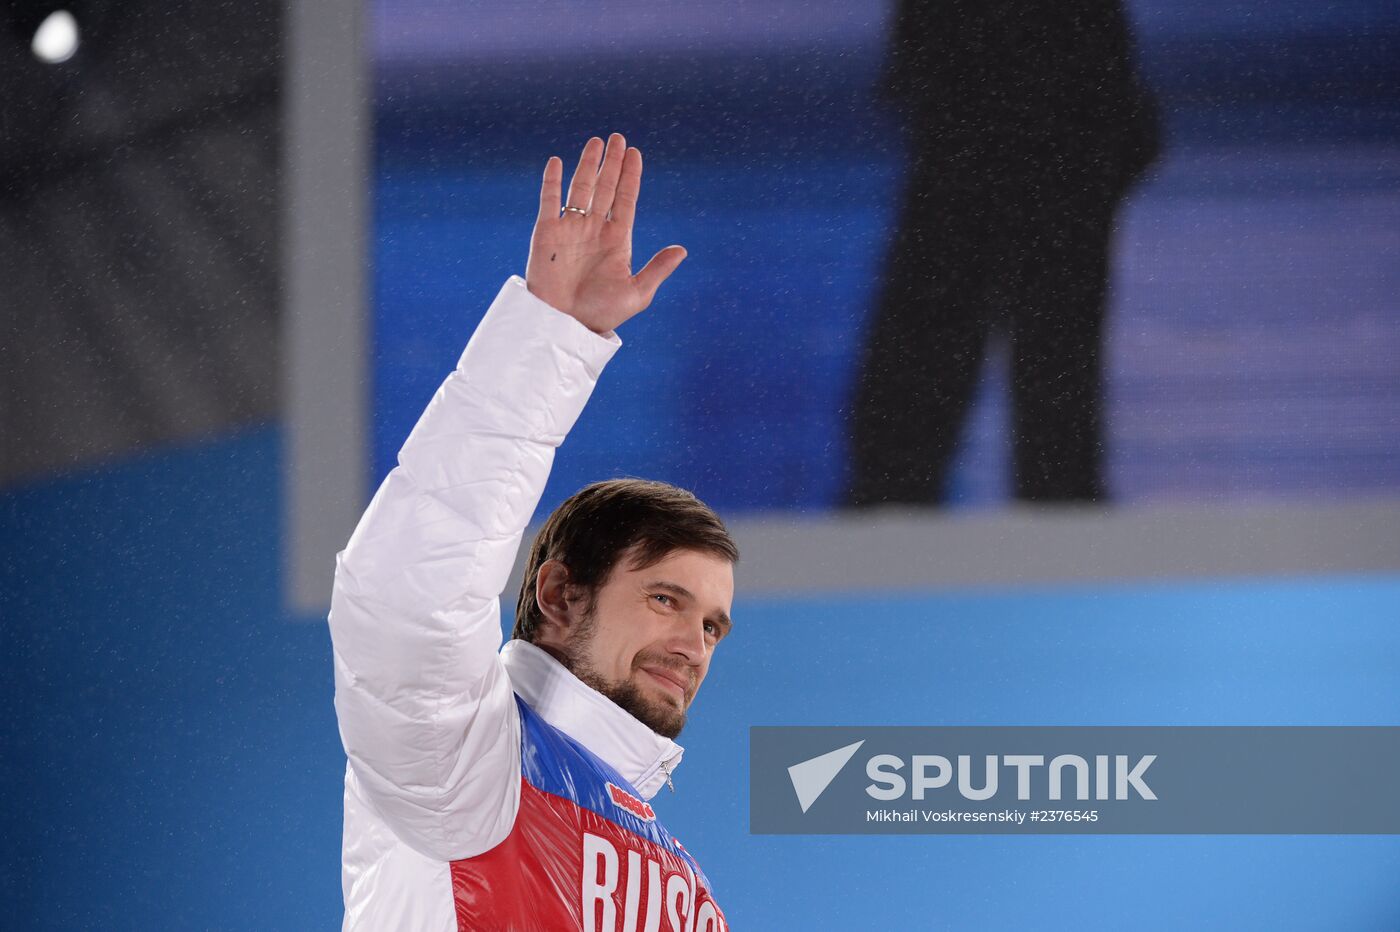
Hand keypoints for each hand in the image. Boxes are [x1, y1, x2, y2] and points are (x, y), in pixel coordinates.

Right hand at [525, 134, 687, 333]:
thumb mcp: (636, 293)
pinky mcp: (546, 233)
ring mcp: (571, 228)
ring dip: (588, 164)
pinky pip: (549, 201)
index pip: (626, 200)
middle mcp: (594, 229)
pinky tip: (557, 162)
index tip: (635, 154)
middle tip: (618, 138)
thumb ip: (657, 269)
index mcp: (618, 240)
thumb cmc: (602, 314)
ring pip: (581, 187)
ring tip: (597, 142)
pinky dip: (551, 181)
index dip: (630, 177)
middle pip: (606, 187)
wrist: (565, 325)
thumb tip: (682, 250)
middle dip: (612, 163)